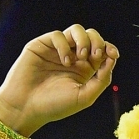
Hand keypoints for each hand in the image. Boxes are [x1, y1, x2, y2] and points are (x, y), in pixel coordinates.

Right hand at [0, 25, 118, 135]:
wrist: (25, 108)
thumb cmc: (54, 106)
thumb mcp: (84, 97)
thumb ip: (101, 79)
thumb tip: (112, 59)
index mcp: (84, 70)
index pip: (101, 51)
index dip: (109, 48)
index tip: (113, 54)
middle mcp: (72, 58)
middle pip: (91, 36)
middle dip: (98, 42)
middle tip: (95, 55)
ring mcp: (57, 50)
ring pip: (76, 30)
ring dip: (84, 39)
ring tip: (81, 56)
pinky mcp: (41, 46)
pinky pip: (58, 35)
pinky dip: (65, 45)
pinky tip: (65, 61)